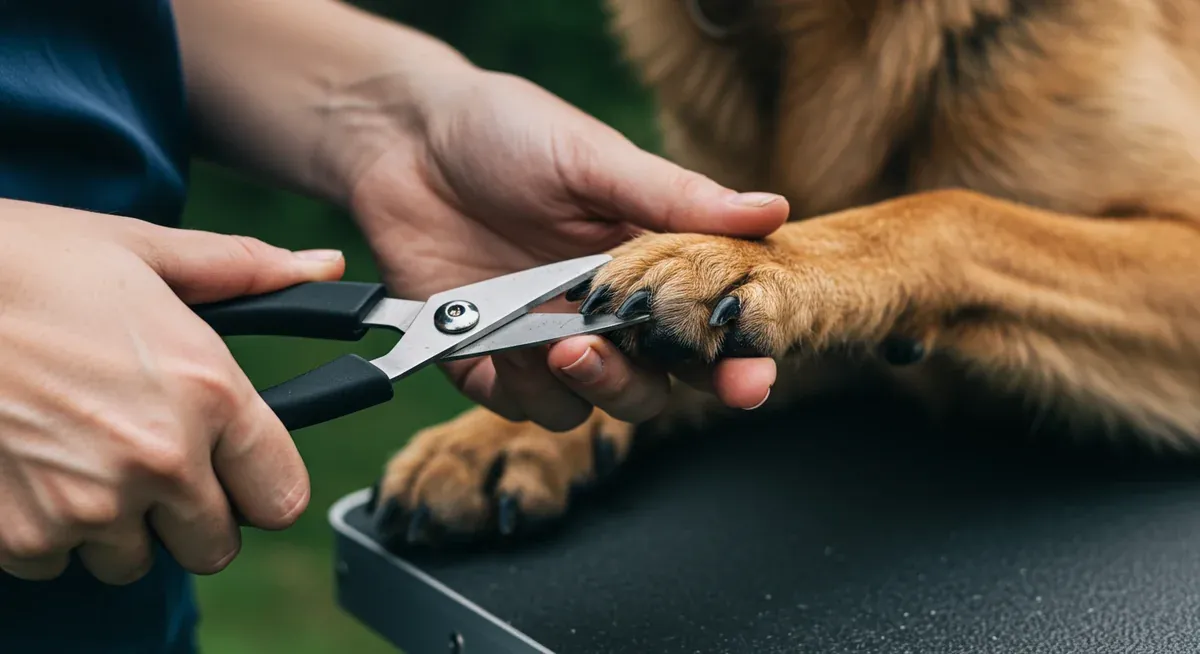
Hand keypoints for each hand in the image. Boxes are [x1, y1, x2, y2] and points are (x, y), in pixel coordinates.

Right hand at [0, 200, 342, 583]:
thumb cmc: (27, 261)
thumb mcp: (144, 250)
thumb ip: (245, 270)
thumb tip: (323, 269)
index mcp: (210, 392)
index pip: (282, 496)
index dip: (260, 484)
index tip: (238, 470)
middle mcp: (160, 459)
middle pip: (214, 545)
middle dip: (193, 513)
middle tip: (157, 461)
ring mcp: (87, 504)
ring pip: (133, 559)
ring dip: (119, 524)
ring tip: (86, 454)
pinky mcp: (19, 534)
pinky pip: (57, 561)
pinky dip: (50, 528)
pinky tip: (35, 468)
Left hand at [349, 69, 787, 430]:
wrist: (404, 137)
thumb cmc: (506, 132)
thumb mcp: (594, 159)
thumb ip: (675, 199)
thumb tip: (772, 209)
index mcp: (642, 266)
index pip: (702, 329)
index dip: (734, 360)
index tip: (749, 380)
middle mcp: (599, 313)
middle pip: (648, 386)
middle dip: (634, 383)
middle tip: (597, 347)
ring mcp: (540, 339)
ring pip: (582, 408)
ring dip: (576, 390)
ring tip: (548, 342)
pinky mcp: (482, 357)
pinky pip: (510, 403)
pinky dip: (506, 390)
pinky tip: (490, 350)